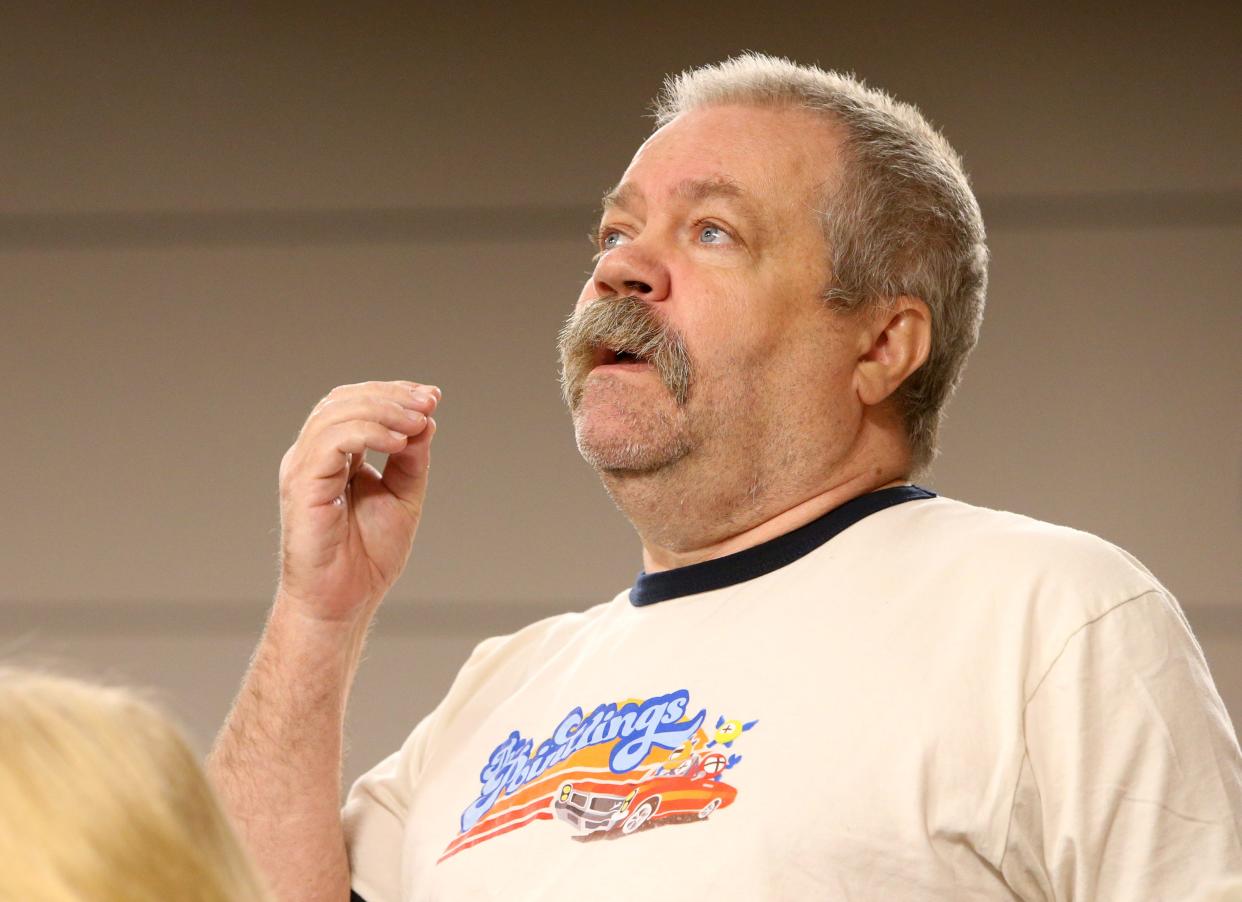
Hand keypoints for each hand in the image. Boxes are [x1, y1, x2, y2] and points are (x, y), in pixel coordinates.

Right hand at [275, 381, 440, 622]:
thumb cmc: (367, 556)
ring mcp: (303, 467)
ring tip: (419, 421)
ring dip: (384, 410)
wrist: (344, 601)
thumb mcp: (403, 496)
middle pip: (345, 400)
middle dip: (392, 395)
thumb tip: (426, 419)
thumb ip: (412, 458)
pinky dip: (368, 433)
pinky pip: (331, 442)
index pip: (357, 405)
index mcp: (335, 456)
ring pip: (337, 413)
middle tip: (429, 401)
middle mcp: (314, 456)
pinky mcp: (301, 484)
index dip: (394, 394)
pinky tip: (398, 442)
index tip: (432, 396)